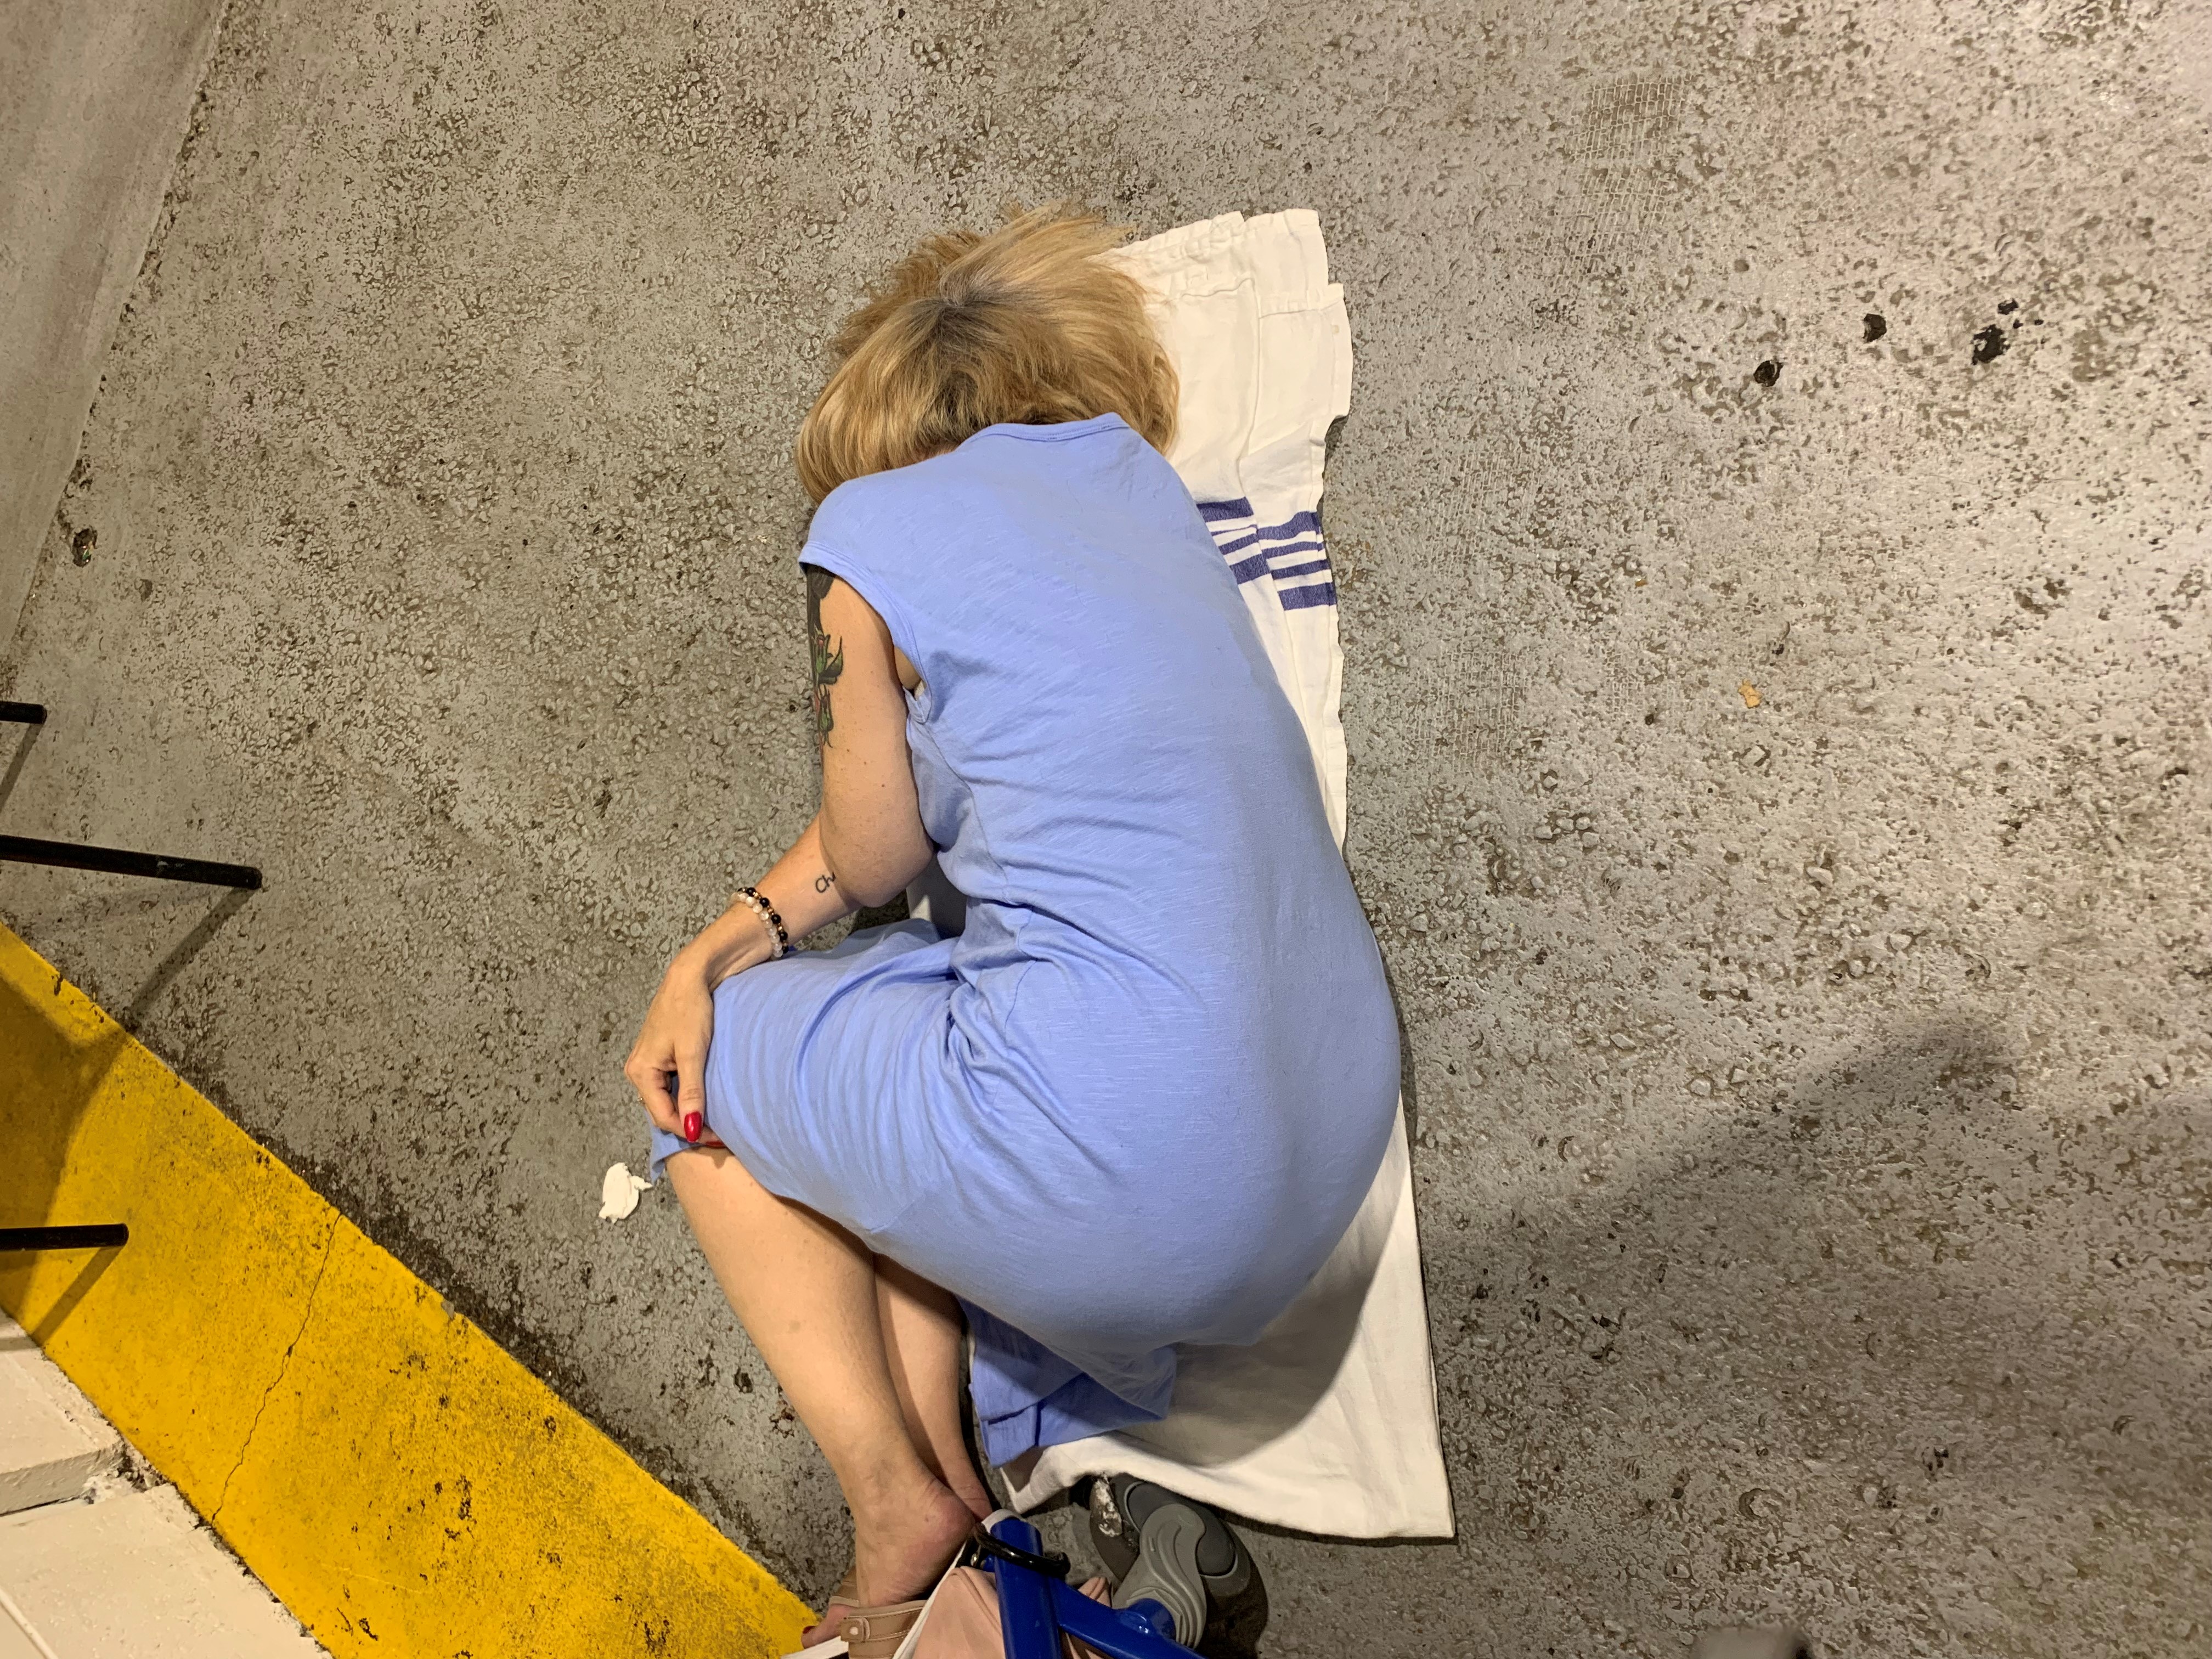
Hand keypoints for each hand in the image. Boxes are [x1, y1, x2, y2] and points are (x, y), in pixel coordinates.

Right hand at [623, 950, 715, 1137]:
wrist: (692, 975)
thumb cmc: (691, 1010)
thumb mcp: (692, 1053)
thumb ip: (691, 1092)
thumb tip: (690, 1129)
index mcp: (640, 1071)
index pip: (663, 1116)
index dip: (688, 1130)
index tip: (717, 1137)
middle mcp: (639, 1070)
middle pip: (662, 1111)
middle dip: (687, 1123)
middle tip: (718, 1132)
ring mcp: (649, 1064)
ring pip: (667, 1100)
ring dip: (687, 1110)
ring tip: (714, 1118)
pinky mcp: (662, 1057)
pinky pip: (671, 1086)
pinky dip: (687, 1096)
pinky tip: (705, 1098)